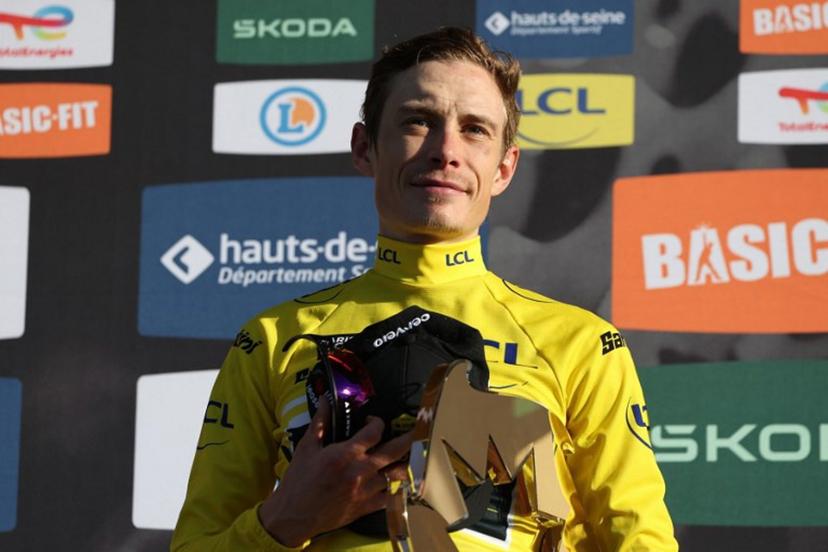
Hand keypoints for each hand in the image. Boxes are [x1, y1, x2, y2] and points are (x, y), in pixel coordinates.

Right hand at [258, 400, 413, 546]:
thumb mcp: (306, 447)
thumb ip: (321, 422)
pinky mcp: (367, 507)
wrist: (294, 516)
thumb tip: (326, 400)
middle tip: (417, 431)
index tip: (372, 422)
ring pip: (396, 475)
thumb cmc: (298, 481)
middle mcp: (361, 470)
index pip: (375, 431)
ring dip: (403, 464)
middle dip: (409, 438)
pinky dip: (395, 490)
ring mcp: (366, 490)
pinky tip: (396, 484)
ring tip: (409, 457)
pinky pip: (390, 498)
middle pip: (395, 450)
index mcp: (346, 454)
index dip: (377, 422)